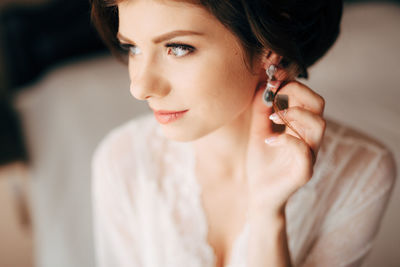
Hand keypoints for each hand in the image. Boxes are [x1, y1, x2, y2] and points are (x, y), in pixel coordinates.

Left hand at [245, 80, 325, 215]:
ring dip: (294, 114)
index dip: (292, 84)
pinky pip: (304, 150)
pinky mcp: (304, 172)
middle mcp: (309, 138)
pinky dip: (286, 140)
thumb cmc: (261, 163)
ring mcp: (310, 155)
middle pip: (318, 105)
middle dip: (297, 93)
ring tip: (273, 119)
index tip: (272, 82)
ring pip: (318, 124)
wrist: (258, 195)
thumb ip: (261, 110)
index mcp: (301, 127)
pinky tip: (269, 141)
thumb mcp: (258, 131)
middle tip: (275, 97)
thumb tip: (263, 86)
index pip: (308, 97)